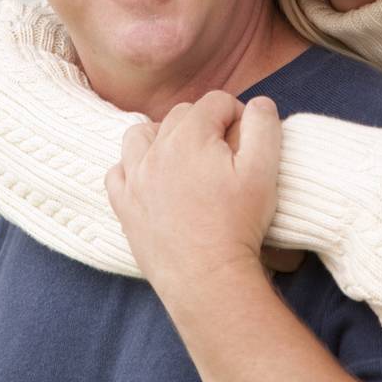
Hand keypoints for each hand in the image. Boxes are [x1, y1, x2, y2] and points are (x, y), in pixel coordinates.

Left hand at [104, 91, 282, 300]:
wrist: (207, 279)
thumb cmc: (239, 225)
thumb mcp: (264, 171)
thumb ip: (264, 126)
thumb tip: (259, 103)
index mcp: (190, 136)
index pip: (215, 101)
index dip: (237, 113)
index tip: (247, 138)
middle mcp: (155, 150)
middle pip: (180, 115)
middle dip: (204, 124)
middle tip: (224, 153)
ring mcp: (135, 178)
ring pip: (140, 135)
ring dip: (161, 137)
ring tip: (184, 157)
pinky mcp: (124, 206)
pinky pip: (117, 172)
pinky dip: (131, 169)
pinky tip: (151, 181)